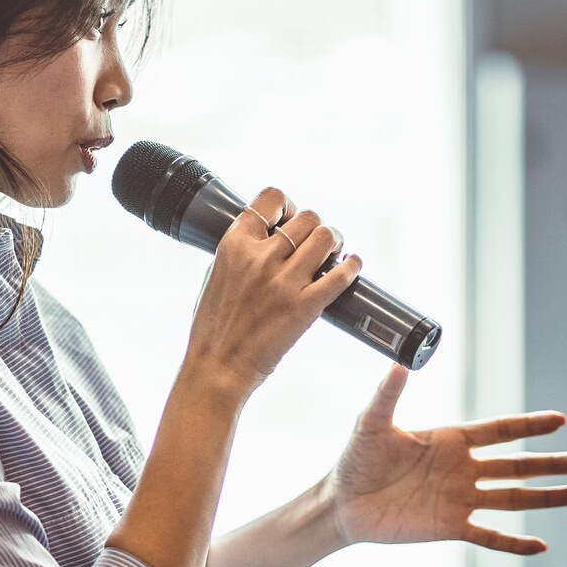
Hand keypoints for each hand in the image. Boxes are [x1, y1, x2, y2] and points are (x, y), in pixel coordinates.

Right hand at [182, 187, 362, 397]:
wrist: (217, 368)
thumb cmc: (214, 328)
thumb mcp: (218, 274)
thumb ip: (241, 251)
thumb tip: (268, 236)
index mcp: (234, 245)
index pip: (271, 198)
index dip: (287, 205)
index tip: (290, 218)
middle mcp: (260, 258)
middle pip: (307, 218)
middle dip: (315, 228)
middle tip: (316, 243)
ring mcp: (283, 282)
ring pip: (326, 238)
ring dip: (335, 242)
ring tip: (333, 254)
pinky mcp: (304, 307)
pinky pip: (340, 275)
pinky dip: (352, 267)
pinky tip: (351, 266)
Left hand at [324, 366, 566, 554]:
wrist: (341, 504)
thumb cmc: (354, 460)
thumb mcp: (370, 423)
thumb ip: (387, 394)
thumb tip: (399, 361)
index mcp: (450, 440)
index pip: (499, 431)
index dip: (529, 426)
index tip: (560, 421)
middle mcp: (462, 469)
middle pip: (517, 465)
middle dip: (551, 463)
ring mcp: (460, 499)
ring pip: (513, 499)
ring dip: (546, 498)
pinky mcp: (450, 527)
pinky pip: (490, 536)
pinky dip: (515, 543)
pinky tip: (541, 545)